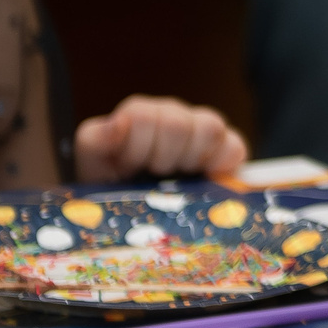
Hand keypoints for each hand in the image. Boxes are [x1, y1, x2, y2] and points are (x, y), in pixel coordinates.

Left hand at [73, 95, 250, 181]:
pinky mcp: (228, 148)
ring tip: (179, 177)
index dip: (137, 147)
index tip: (131, 168)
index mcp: (140, 116)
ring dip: (191, 158)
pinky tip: (205, 178)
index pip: (143, 115)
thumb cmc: (112, 190)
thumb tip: (119, 123)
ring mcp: (202, 129)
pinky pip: (234, 145)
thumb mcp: (93, 166)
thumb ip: (94, 140)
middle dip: (163, 157)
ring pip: (209, 126)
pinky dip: (222, 163)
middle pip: (177, 122)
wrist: (134, 212)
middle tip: (155, 175)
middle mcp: (173, 115)